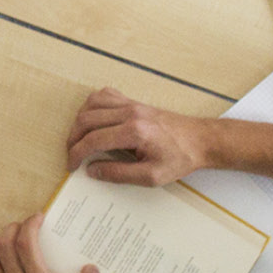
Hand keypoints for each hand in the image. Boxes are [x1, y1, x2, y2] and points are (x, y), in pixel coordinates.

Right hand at [63, 87, 216, 183]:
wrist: (200, 140)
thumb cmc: (180, 158)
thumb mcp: (151, 176)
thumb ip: (119, 174)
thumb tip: (92, 170)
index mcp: (134, 132)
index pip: (93, 140)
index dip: (76, 154)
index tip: (72, 167)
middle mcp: (130, 113)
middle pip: (87, 119)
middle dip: (73, 139)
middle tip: (72, 155)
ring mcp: (132, 104)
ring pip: (92, 103)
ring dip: (80, 121)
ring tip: (80, 139)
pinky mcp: (134, 101)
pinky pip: (105, 95)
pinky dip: (93, 106)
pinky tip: (94, 120)